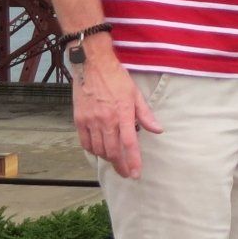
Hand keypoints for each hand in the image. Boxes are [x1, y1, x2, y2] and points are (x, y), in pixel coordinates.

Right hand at [72, 47, 160, 177]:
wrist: (92, 65)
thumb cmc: (117, 78)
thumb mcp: (135, 94)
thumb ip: (146, 114)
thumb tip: (158, 130)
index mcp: (123, 112)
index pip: (129, 143)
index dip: (133, 161)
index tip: (136, 173)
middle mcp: (106, 119)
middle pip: (113, 151)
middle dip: (121, 166)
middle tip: (126, 173)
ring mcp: (91, 120)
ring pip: (99, 149)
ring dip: (108, 159)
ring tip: (115, 161)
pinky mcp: (79, 120)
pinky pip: (85, 142)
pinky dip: (93, 150)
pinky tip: (99, 151)